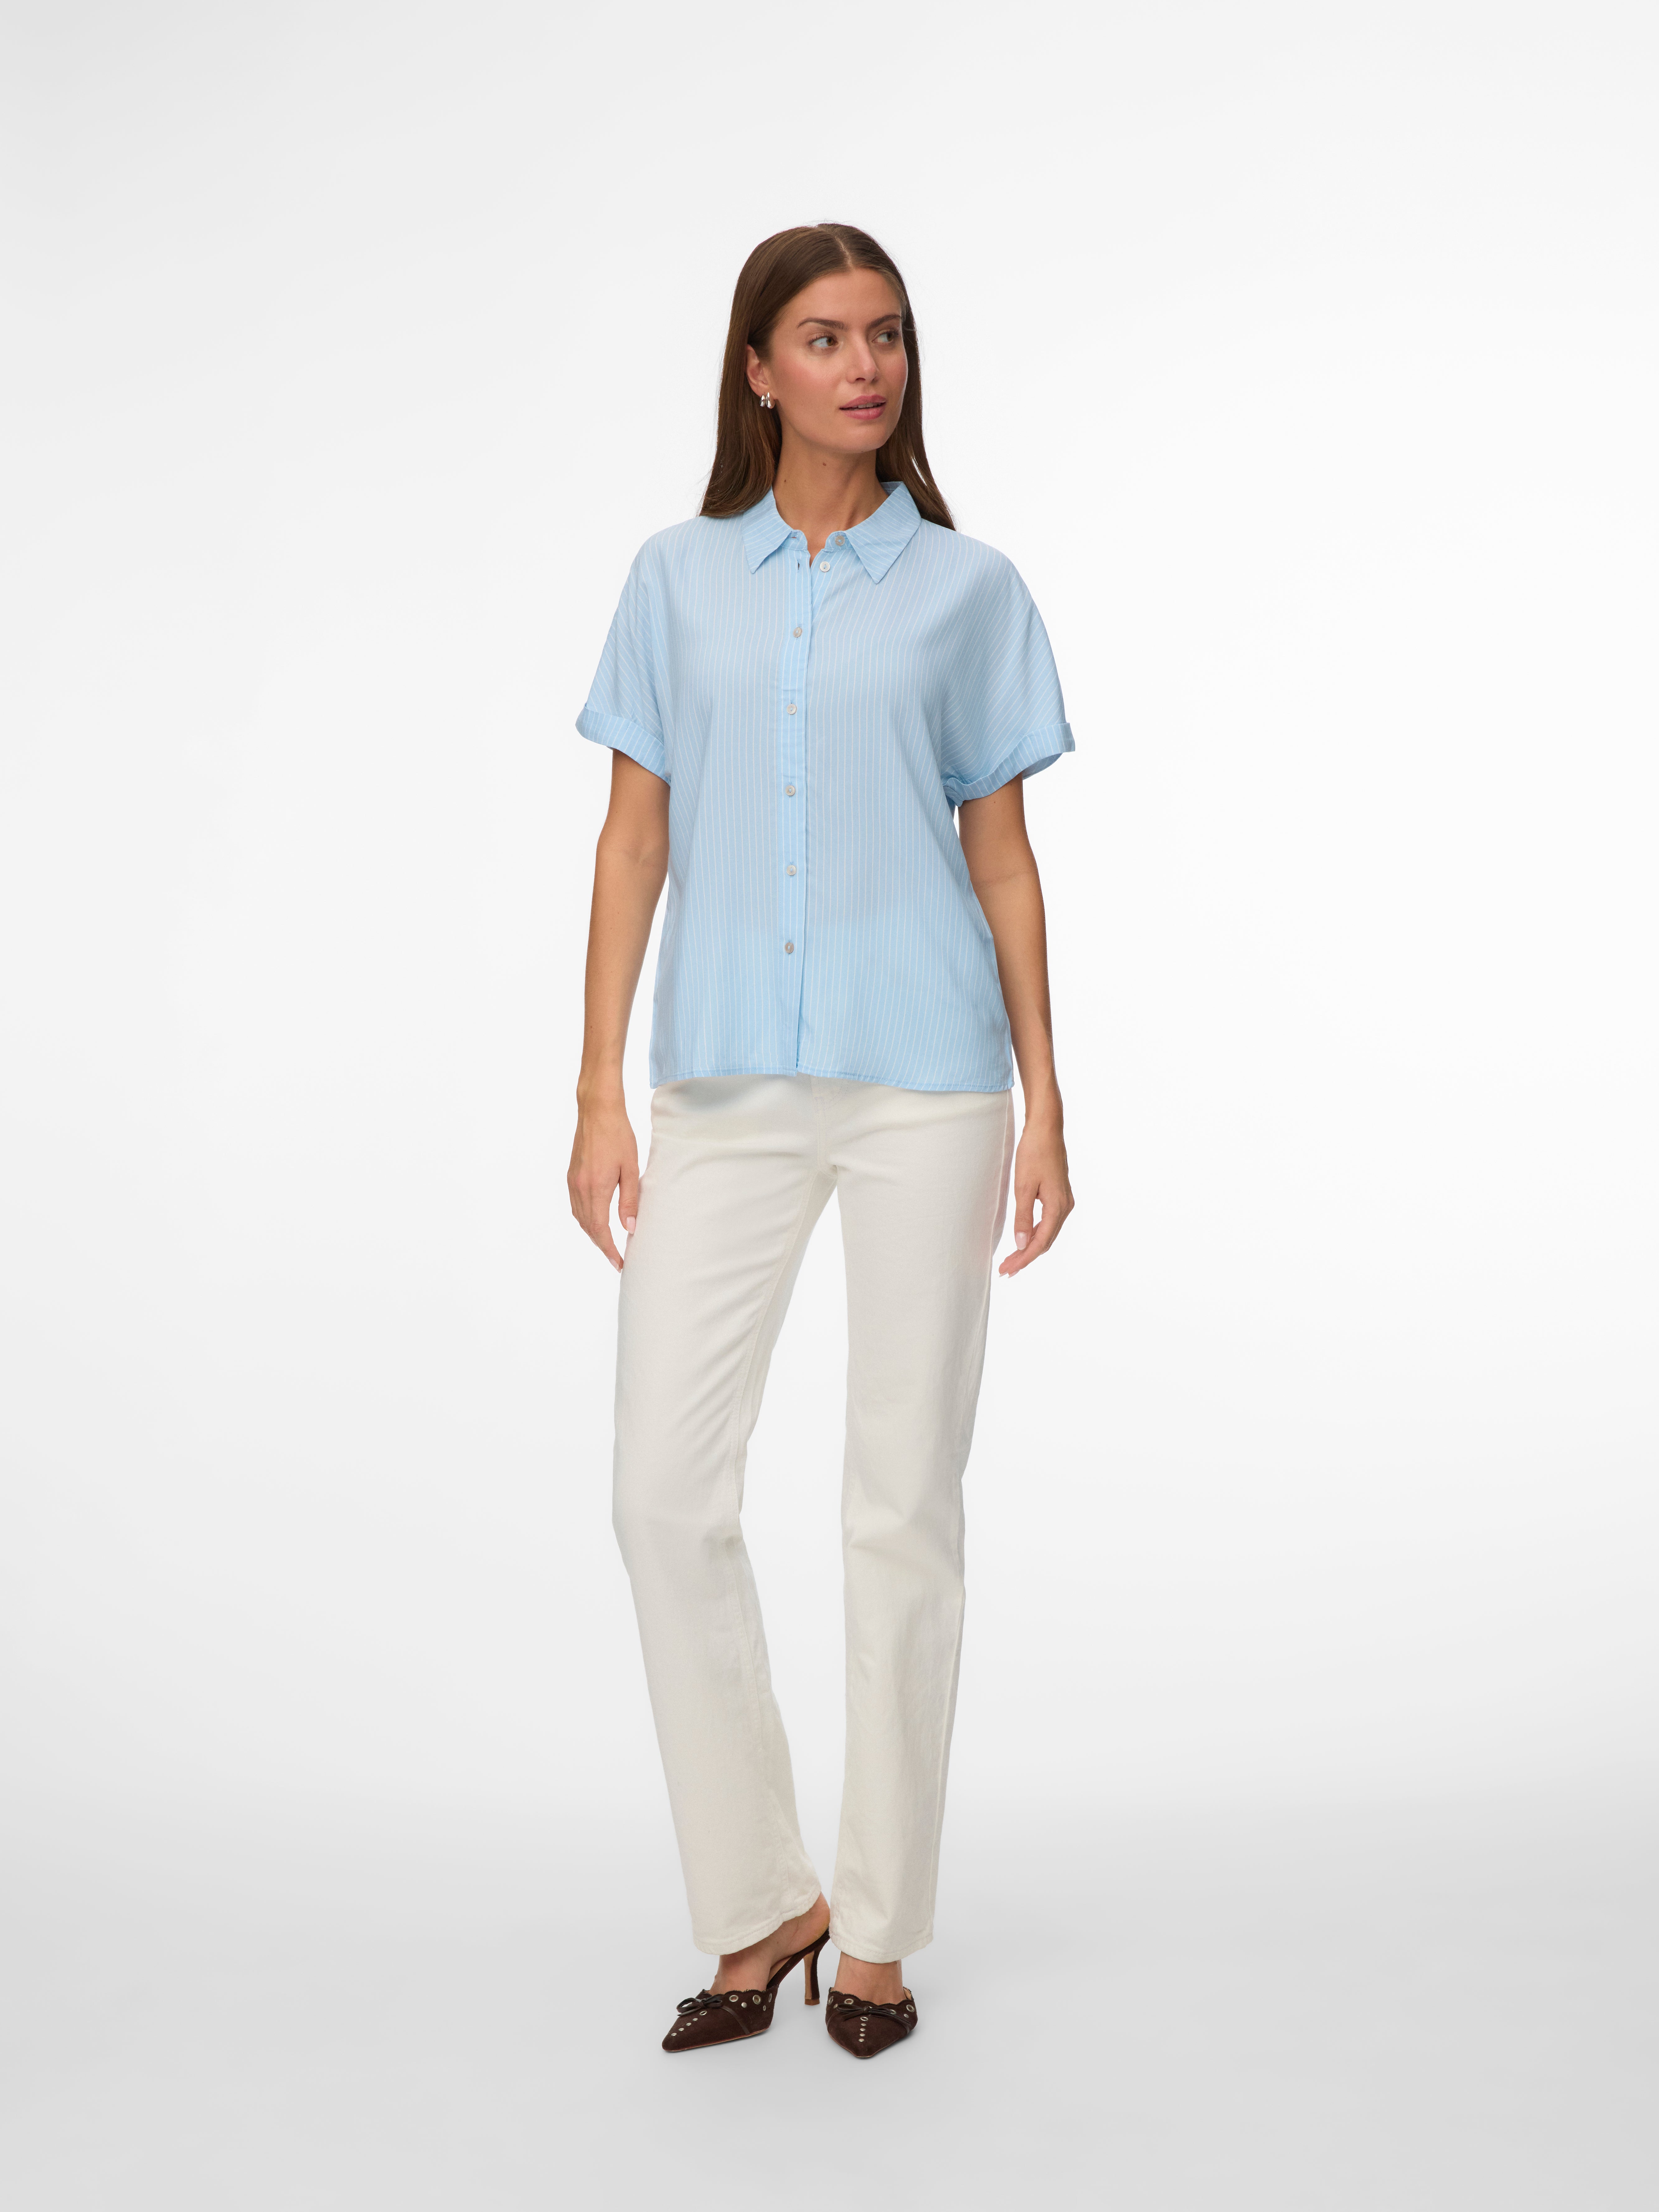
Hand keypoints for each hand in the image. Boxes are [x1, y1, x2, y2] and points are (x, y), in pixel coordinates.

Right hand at [568, 1091, 638, 1271]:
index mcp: (596, 1187)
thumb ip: (630, 1200)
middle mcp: (579, 1187)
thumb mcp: (631, 1168)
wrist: (597, 1110)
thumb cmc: (619, 1135)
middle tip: (616, 1258)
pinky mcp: (571, 1175)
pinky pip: (575, 1205)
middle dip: (601, 1245)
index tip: (619, 1262)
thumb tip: (630, 1228)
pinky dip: (585, 1218)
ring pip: (579, 1218)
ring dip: (592, 1233)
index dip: (609, 1249)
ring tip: (608, 1243)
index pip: (600, 1229)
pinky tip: (596, 1220)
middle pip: (587, 1227)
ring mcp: (573, 1181)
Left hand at [998, 1110, 1072, 1276]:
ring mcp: (1064, 1200)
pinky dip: (1036, 1233)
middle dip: (1026, 1257)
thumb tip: (1022, 1244)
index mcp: (1057, 1207)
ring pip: (1048, 1233)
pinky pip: (1049, 1222)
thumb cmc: (1034, 1153)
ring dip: (1030, 1247)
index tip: (1007, 1270)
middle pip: (1046, 1241)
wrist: (1046, 1128)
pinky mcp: (1059, 1194)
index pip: (1040, 1243)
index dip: (1023, 1259)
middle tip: (1006, 1270)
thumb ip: (1023, 1217)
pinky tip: (1024, 1239)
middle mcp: (1065, 1206)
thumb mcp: (1024, 1186)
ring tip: (1012, 1259)